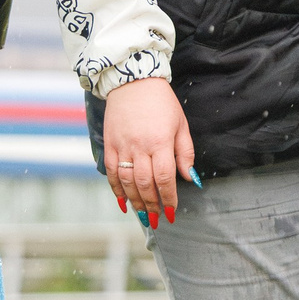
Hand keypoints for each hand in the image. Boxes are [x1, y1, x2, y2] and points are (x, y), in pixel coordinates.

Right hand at [102, 77, 194, 224]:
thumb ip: (185, 153)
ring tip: (144, 214)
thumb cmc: (161, 102)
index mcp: (160, 142)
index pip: (165, 178)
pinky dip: (116, 190)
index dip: (168, 198)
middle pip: (145, 184)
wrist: (133, 81)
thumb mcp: (181, 124)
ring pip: (127, 182)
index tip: (172, 211)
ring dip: (135, 202)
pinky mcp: (109, 144)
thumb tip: (189, 178)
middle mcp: (140, 147)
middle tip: (158, 218)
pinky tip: (123, 202)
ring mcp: (122, 146)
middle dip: (152, 205)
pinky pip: (110, 172)